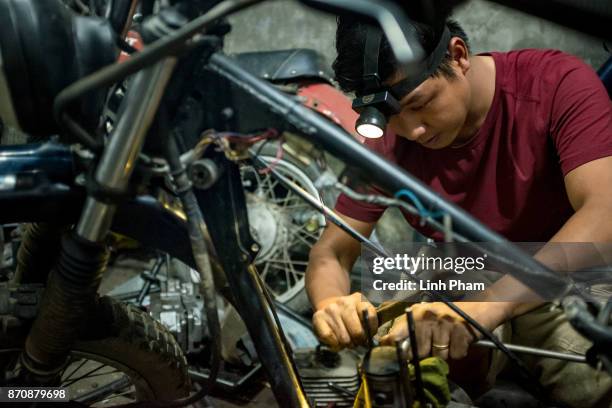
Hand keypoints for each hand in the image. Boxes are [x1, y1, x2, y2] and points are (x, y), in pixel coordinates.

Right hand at [312, 292, 377, 349]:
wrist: (329, 305)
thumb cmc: (350, 315)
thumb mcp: (362, 313)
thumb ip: (369, 323)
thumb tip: (371, 341)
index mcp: (358, 299)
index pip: (370, 317)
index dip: (371, 331)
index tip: (368, 335)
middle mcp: (344, 302)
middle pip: (357, 332)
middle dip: (359, 341)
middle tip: (357, 341)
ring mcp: (330, 309)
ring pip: (344, 339)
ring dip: (347, 344)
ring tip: (346, 340)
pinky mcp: (318, 318)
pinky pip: (331, 339)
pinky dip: (335, 345)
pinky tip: (336, 340)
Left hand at [379, 302, 508, 359]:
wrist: (480, 307)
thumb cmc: (450, 316)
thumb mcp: (427, 317)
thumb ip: (410, 330)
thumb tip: (389, 345)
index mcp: (417, 312)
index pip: (397, 333)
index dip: (393, 347)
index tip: (391, 355)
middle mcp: (428, 316)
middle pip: (419, 351)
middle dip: (428, 352)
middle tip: (437, 342)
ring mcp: (444, 322)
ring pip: (439, 355)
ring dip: (446, 352)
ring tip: (450, 339)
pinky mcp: (460, 330)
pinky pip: (456, 355)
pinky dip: (459, 352)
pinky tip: (460, 340)